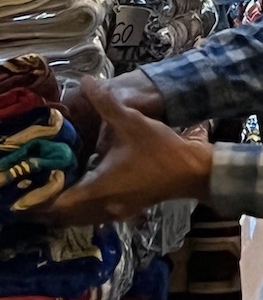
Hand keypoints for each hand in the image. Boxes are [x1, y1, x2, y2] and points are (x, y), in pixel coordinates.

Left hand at [46, 80, 211, 225]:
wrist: (192, 171)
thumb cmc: (160, 149)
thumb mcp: (132, 123)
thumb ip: (106, 104)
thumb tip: (86, 81)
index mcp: (99, 188)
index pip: (57, 204)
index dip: (41, 197)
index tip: (34, 184)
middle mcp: (103, 206)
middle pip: (64, 216)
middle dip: (51, 202)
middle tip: (43, 182)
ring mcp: (115, 212)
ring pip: (79, 218)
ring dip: (67, 205)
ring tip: (60, 184)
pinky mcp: (125, 212)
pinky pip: (94, 215)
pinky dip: (84, 206)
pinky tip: (87, 186)